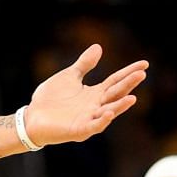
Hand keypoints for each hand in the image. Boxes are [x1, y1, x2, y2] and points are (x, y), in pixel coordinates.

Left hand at [22, 46, 146, 145]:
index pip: (116, 81)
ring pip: (108, 112)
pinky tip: (107, 112)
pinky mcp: (78, 130)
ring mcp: (88, 119)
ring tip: (132, 98)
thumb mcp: (69, 77)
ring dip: (120, 106)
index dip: (129, 73)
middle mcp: (95, 106)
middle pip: (115, 94)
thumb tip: (98, 46)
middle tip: (141, 74)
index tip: (144, 64)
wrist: (31, 117)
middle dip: (128, 85)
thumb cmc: (50, 99)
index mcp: (94, 93)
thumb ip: (84, 65)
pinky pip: (93, 126)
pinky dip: (101, 121)